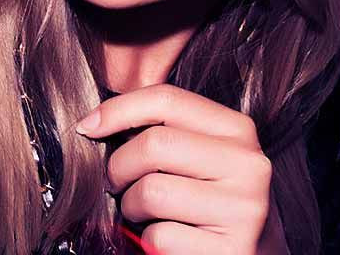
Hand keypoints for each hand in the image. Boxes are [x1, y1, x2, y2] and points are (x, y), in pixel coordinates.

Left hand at [75, 84, 285, 253]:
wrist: (252, 253)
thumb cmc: (208, 198)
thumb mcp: (198, 153)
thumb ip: (163, 128)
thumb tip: (94, 122)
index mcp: (238, 130)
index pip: (167, 99)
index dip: (118, 109)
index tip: (87, 128)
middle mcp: (249, 165)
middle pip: (154, 144)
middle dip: (119, 166)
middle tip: (116, 183)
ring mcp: (243, 210)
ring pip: (152, 192)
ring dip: (131, 206)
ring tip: (144, 212)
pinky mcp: (230, 250)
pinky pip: (160, 236)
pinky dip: (149, 240)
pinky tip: (166, 238)